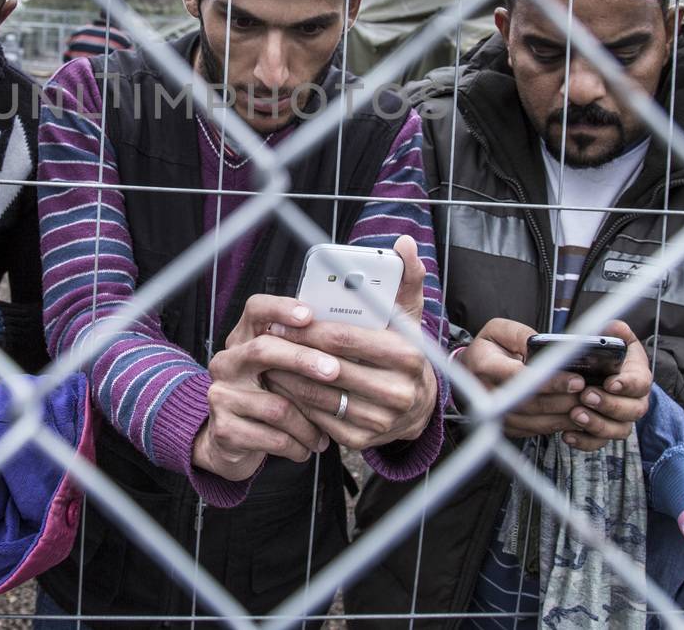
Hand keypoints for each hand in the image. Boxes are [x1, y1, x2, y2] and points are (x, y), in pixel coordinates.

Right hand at [191, 296, 336, 481]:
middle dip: (303, 360)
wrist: (230, 442)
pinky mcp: (225, 430)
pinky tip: (307, 448)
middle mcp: (226, 363)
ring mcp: (221, 396)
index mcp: (242, 340)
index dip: (281, 309)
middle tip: (334, 371)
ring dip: (309, 424)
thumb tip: (348, 341)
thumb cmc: (267, 398)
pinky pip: (273, 437)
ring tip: (325, 435)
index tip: (309, 315)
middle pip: (263, 350)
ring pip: (276, 406)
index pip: (255, 310)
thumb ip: (300, 353)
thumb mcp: (279, 371)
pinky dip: (297, 445)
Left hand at [261, 236, 438, 450]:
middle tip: (267, 338)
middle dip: (294, 351)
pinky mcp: (363, 440)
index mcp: (408, 354)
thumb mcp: (409, 316)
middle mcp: (399, 391)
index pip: (347, 339)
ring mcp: (381, 419)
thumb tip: (403, 243)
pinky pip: (320, 419)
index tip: (282, 320)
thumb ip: (406, 278)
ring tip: (267, 359)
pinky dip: (297, 402)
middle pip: (330, 368)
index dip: (310, 329)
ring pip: (321, 396)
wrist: (417, 406)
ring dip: (288, 377)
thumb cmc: (403, 352)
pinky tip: (282, 385)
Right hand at [459, 317, 590, 444]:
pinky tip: (575, 415)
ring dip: (566, 416)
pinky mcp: (507, 427)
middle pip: (533, 404)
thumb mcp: (498, 330)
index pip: (521, 378)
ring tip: (588, 405)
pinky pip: (537, 431)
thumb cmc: (486, 349)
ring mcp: (497, 415)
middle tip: (591, 394)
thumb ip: (521, 334)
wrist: (468, 373)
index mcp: (485, 366)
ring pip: (537, 422)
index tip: (576, 380)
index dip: (551, 381)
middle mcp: (488, 394)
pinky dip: (559, 425)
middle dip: (565, 400)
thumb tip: (544, 345)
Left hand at [567, 321, 651, 450]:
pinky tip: (567, 434)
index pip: (640, 384)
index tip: (610, 383)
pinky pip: (599, 443)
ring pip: (618, 430)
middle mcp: (635, 401)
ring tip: (576, 414)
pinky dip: (584, 441)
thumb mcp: (616, 339)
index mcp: (638, 377)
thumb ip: (616, 332)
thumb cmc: (611, 357)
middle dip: (609, 405)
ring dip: (597, 424)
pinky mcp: (605, 431)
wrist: (602, 374)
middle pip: (631, 410)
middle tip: (587, 396)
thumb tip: (613, 326)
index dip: (627, 385)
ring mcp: (621, 419)